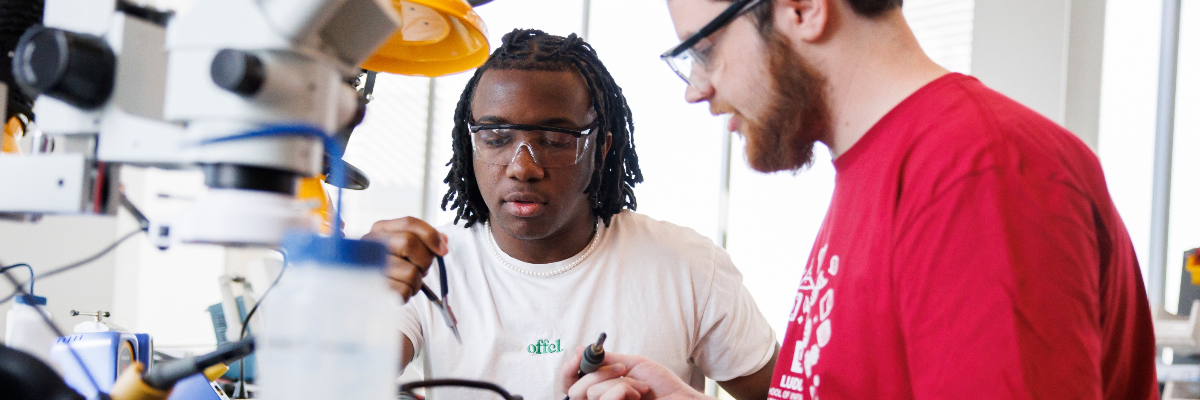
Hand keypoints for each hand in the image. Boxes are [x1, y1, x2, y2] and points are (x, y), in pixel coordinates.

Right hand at [362, 217, 447, 301]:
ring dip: (417, 281)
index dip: (431, 235)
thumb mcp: (404, 247)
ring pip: (411, 272)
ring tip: (408, 281)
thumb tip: (444, 240)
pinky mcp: (374, 289)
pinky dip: (408, 293)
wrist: (368, 291)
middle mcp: (371, 245)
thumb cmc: (391, 266)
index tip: (443, 250)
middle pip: (409, 242)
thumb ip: (423, 239)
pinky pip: (404, 291)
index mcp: (380, 230)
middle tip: (422, 269)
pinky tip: (401, 290)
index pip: (409, 223)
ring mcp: (370, 267)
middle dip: (424, 260)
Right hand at [559, 348, 709, 399]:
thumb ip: (606, 360)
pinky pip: (606, 398)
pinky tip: (639, 394)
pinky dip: (624, 389)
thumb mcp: (631, 365)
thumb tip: (580, 349)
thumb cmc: (661, 385)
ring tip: (639, 387)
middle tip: (621, 369)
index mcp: (600, 390)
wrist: (681, 399)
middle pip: (576, 389)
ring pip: (592, 392)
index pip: (570, 385)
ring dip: (619, 382)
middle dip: (598, 373)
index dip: (568, 371)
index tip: (577, 356)